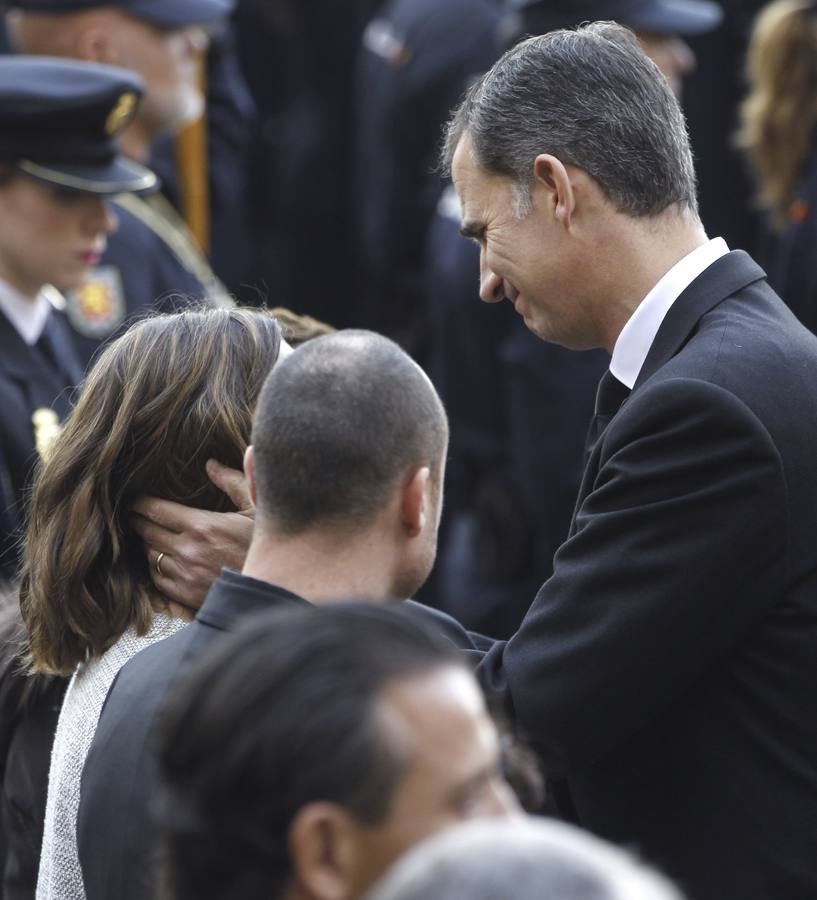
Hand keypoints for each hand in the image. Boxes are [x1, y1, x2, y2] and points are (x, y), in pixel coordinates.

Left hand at [132, 460, 253, 610]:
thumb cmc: (264, 546)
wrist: (271, 588)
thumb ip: (233, 483)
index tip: (134, 500)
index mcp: (202, 525)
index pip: (156, 510)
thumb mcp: (256, 509)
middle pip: (147, 532)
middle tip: (133, 516)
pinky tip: (162, 561)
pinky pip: (157, 578)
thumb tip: (211, 464)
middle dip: (138, 521)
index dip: (140, 503)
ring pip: (150, 555)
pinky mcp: (185, 595)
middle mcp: (188, 550)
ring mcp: (185, 575)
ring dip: (149, 545)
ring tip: (150, 537)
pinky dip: (156, 568)